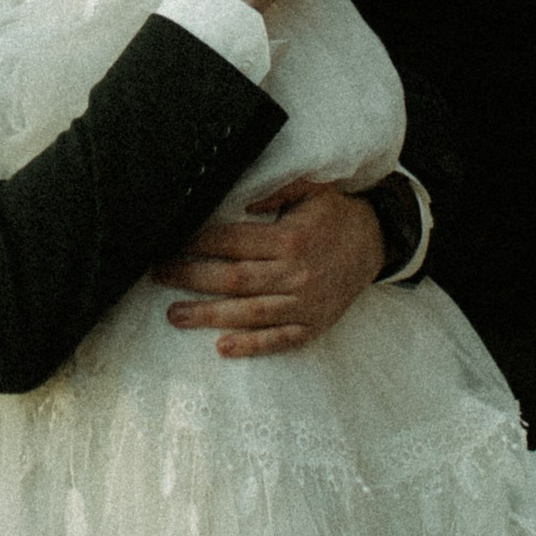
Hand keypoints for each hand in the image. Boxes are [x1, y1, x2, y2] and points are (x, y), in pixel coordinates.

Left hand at [153, 175, 381, 356]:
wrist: (377, 243)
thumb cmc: (335, 214)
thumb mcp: (310, 188)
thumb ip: (275, 189)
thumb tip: (241, 196)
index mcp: (289, 239)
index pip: (232, 242)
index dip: (197, 242)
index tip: (170, 242)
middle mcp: (295, 274)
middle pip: (233, 280)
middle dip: (190, 277)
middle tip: (158, 275)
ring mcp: (305, 304)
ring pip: (249, 313)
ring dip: (208, 315)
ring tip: (174, 314)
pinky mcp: (313, 325)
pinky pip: (279, 339)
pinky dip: (251, 345)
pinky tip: (222, 347)